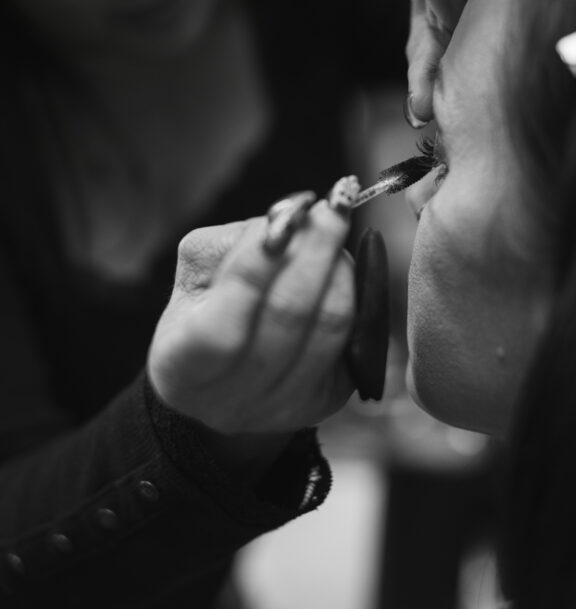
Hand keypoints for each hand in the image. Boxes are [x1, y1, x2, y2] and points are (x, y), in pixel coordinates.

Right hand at [147, 198, 354, 439]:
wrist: (226, 377)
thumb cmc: (205, 311)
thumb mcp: (196, 276)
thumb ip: (236, 246)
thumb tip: (293, 219)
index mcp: (183, 367)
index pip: (224, 322)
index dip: (258, 263)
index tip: (290, 211)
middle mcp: (234, 400)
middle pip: (288, 316)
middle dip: (317, 248)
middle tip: (334, 202)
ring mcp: (285, 406)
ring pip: (331, 325)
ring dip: (341, 265)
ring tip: (336, 225)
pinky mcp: (328, 400)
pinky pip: (357, 336)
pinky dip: (358, 291)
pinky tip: (348, 261)